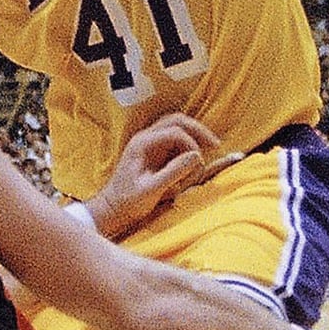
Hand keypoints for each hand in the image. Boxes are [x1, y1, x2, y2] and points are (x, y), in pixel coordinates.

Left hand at [89, 113, 225, 239]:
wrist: (112, 209)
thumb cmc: (128, 202)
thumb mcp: (151, 190)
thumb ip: (173, 172)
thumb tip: (196, 156)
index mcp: (142, 144)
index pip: (174, 131)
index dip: (191, 144)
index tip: (198, 163)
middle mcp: (145, 138)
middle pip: (177, 120)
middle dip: (198, 130)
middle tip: (215, 144)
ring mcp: (150, 143)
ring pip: (177, 126)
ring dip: (194, 135)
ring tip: (210, 148)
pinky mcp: (155, 152)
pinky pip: (175, 139)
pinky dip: (188, 145)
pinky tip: (196, 158)